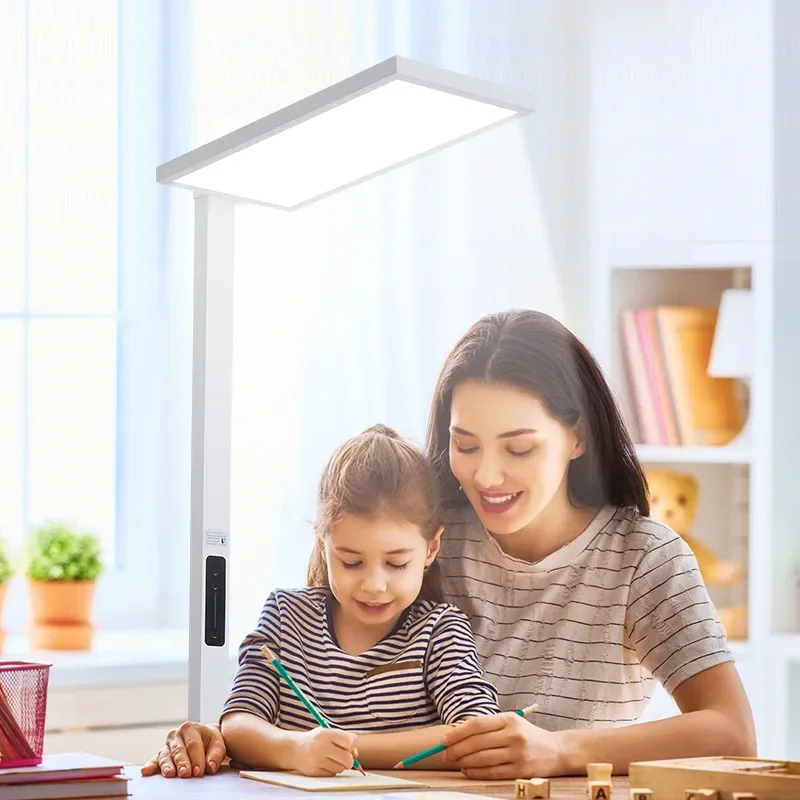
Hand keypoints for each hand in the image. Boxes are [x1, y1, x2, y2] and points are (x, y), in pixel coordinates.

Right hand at [140, 721, 226, 777]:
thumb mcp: (217, 743)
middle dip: (182, 763)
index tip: (200, 771)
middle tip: (186, 774)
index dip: (196, 758)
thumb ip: (216, 755)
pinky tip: (146, 771)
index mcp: (190, 728)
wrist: (203, 737)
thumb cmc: (209, 741)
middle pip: (178, 750)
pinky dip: (150, 766)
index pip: (193, 745)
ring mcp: (167, 745)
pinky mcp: (160, 755)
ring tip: (170, 774)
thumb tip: (210, 767)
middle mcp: (176, 735)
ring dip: (167, 766)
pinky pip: (154, 760)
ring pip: (166, 756)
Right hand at [294, 727, 358, 776]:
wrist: (295, 749)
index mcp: (325, 734)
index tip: (348, 746)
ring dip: (340, 765)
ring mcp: (317, 760)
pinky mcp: (314, 771)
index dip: (351, 745)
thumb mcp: (328, 733)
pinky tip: (324, 764)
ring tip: (331, 759)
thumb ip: (344, 738)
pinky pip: (332, 774)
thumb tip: (356, 754)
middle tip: (344, 757)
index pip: (349, 741)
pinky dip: (332, 770)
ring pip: (341, 768)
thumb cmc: (316, 740)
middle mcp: (321, 746)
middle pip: (347, 759)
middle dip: (349, 760)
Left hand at [440, 712, 567, 779]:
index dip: (458, 732)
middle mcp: (513, 734)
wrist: (558, 750)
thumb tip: (458, 734)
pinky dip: (477, 772)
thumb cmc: (528, 736)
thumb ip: (489, 727)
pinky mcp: (521, 770)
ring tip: (455, 763)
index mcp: (508, 719)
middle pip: (477, 742)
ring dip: (464, 761)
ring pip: (483, 758)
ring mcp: (517, 753)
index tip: (444, 740)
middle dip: (457, 749)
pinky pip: (492, 772)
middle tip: (445, 754)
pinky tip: (468, 771)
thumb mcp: (511, 723)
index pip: (477, 724)